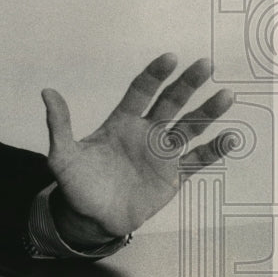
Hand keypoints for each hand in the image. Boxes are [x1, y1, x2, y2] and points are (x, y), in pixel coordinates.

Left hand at [40, 53, 234, 246]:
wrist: (90, 218)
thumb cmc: (75, 183)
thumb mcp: (62, 154)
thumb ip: (59, 124)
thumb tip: (46, 92)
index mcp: (120, 122)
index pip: (140, 92)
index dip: (154, 75)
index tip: (170, 58)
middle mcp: (144, 133)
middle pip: (170, 103)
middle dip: (187, 84)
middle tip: (205, 64)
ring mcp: (161, 154)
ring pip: (189, 127)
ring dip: (207, 112)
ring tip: (227, 95)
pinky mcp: (172, 177)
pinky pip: (197, 161)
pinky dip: (214, 150)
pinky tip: (230, 138)